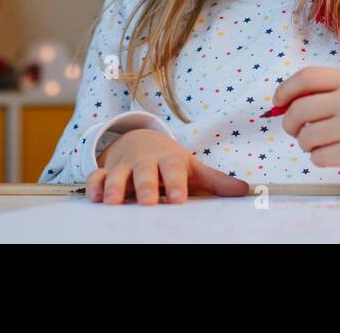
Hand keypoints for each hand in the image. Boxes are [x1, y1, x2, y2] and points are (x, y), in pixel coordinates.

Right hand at [86, 129, 249, 204]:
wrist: (140, 140)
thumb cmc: (169, 161)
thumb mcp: (191, 168)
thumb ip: (215, 181)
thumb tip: (244, 191)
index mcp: (169, 160)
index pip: (173, 170)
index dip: (176, 183)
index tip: (178, 197)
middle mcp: (146, 162)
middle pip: (145, 172)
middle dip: (146, 186)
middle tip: (149, 201)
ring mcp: (124, 166)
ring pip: (118, 174)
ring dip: (115, 186)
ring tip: (114, 201)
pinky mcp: (107, 172)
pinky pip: (97, 177)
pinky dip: (95, 186)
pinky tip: (95, 198)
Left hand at [273, 67, 339, 181]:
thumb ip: (326, 91)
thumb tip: (283, 103)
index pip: (306, 78)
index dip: (285, 90)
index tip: (278, 102)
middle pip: (300, 109)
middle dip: (289, 122)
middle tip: (294, 129)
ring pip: (306, 136)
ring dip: (305, 143)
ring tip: (317, 143)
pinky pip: (318, 157)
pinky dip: (318, 158)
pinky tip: (331, 154)